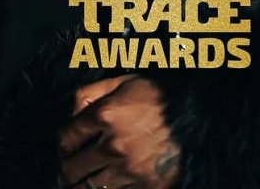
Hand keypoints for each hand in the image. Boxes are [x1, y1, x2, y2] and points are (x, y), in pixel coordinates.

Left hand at [58, 75, 179, 188]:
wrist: (196, 116)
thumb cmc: (158, 96)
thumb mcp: (122, 81)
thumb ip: (90, 92)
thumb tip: (71, 113)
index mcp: (105, 115)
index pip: (66, 138)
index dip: (63, 143)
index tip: (67, 145)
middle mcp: (112, 145)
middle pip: (72, 168)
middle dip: (68, 168)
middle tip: (69, 169)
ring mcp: (128, 169)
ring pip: (89, 187)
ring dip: (83, 185)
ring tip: (81, 182)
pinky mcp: (144, 186)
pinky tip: (108, 183)